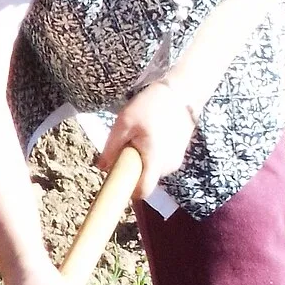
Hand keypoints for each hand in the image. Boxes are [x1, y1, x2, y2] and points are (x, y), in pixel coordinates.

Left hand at [98, 78, 197, 200]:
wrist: (182, 92)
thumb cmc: (151, 105)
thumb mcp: (124, 122)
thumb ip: (112, 147)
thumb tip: (102, 167)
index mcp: (154, 160)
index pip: (142, 191)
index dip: (128, 190)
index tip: (118, 176)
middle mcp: (168, 166)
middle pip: (145, 180)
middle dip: (133, 169)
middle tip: (127, 146)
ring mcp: (176, 161)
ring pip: (152, 171)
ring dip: (142, 161)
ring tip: (140, 137)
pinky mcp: (179, 155)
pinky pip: (160, 163)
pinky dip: (152, 155)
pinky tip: (151, 135)